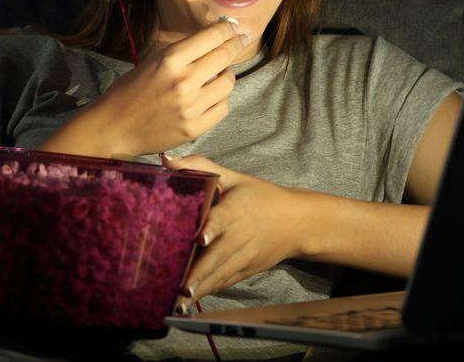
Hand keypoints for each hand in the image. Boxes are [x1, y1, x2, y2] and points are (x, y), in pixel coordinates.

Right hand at [89, 18, 248, 155]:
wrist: (114, 127)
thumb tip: (213, 38)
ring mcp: (191, 106)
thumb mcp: (152, 61)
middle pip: (225, 56)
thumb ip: (182, 52)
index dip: (227, 29)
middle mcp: (183, 81)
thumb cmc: (130, 91)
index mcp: (170, 59)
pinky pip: (222, 108)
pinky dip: (220, 100)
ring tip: (218, 75)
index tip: (232, 28)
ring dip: (226, 75)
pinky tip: (211, 97)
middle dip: (235, 45)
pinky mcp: (194, 128)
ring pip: (228, 83)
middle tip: (239, 42)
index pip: (212, 37)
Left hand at [163, 155, 306, 307]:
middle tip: (181, 286)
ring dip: (202, 287)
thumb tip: (166, 161)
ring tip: (180, 301)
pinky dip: (210, 290)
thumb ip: (200, 166)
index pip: (224, 218)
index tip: (201, 237)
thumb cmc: (260, 197)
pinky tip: (191, 301)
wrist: (297, 222)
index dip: (213, 228)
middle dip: (201, 271)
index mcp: (237, 209)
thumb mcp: (234, 177)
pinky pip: (226, 281)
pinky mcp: (247, 270)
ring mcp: (245, 256)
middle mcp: (241, 235)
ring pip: (222, 273)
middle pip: (220, 255)